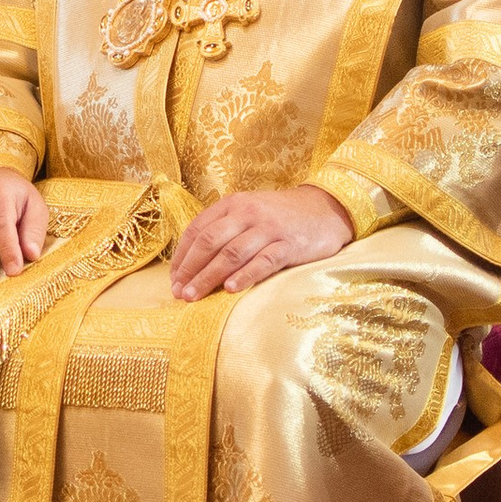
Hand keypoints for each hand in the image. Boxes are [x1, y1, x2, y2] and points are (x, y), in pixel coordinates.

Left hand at [169, 185, 351, 299]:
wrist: (326, 207)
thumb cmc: (281, 216)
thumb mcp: (249, 212)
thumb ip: (224, 229)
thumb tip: (193, 263)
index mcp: (233, 204)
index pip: (198, 230)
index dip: (182, 257)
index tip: (173, 280)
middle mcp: (248, 213)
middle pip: (210, 242)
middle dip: (190, 269)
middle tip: (179, 293)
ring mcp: (269, 228)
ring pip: (232, 253)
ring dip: (209, 277)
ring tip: (194, 296)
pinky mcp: (289, 245)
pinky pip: (263, 261)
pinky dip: (245, 275)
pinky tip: (230, 289)